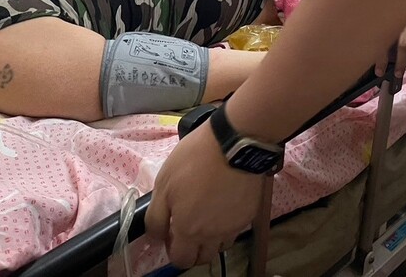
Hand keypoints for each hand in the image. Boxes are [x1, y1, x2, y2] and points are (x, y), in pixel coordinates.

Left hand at [146, 121, 264, 266]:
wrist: (233, 144)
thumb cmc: (194, 160)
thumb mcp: (163, 184)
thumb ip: (156, 217)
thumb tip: (157, 236)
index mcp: (189, 230)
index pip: (180, 260)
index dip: (172, 249)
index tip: (171, 232)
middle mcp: (213, 236)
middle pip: (201, 259)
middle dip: (191, 250)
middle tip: (187, 227)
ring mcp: (233, 226)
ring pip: (220, 247)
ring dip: (211, 240)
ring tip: (206, 216)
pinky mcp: (248, 214)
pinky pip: (234, 229)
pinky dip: (226, 224)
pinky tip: (222, 204)